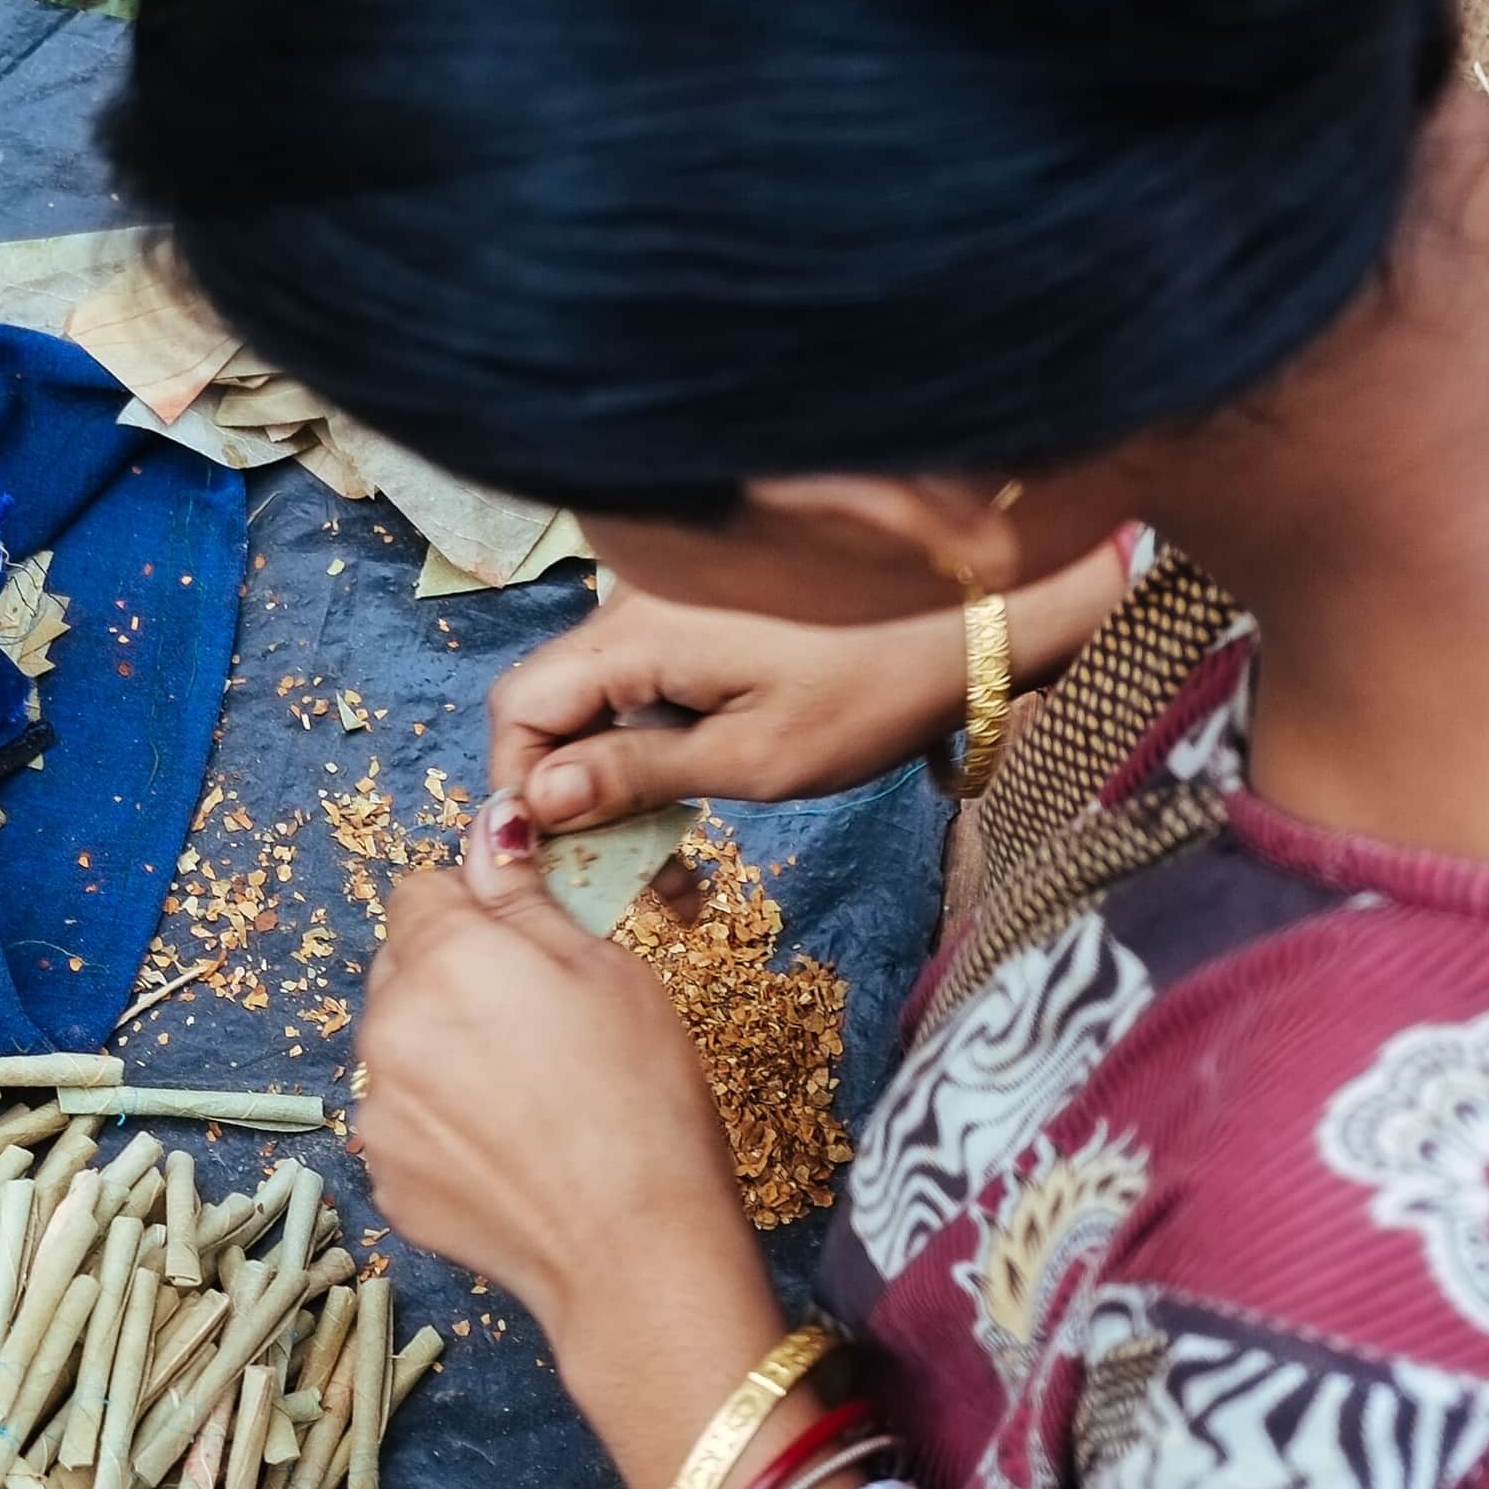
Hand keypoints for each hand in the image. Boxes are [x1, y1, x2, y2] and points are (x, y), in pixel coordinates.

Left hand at [355, 846, 785, 1484]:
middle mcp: (386, 1030)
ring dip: (444, 1053)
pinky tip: (512, 1147)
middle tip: (538, 1022)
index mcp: (440, 959)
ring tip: (530, 1095)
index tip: (525, 944)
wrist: (634, 1253)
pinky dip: (443, 1125)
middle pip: (401, 969)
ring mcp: (378, 1112)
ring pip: (400, 1048)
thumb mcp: (605, 970)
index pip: (421, 891)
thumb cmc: (642, 1101)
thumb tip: (491, 832)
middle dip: (454, 979)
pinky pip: (404, 1122)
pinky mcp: (385, 1180)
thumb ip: (525, 898)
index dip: (478, 909)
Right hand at [489, 591, 970, 831]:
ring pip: (597, 705)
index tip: (556, 858)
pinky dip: (650, 752)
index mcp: (637, 634)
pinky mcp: (700, 622)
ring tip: (669, 873)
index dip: (519, 788)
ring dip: (614, 786)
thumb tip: (536, 804)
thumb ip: (637, 776)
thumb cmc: (873, 688)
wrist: (970, 616)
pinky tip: (690, 813)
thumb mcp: (753, 758)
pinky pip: (642, 689)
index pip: (521, 707)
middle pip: (550, 706)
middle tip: (618, 880)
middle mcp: (635, 607)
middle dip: (568, 800)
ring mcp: (668, 610)